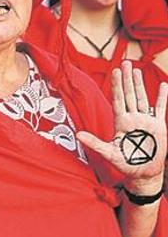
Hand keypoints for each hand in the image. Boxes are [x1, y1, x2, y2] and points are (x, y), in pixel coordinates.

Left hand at [77, 61, 166, 191]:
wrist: (144, 173)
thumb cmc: (125, 164)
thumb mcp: (109, 153)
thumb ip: (95, 143)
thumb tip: (78, 135)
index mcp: (121, 122)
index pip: (118, 99)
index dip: (117, 85)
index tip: (115, 71)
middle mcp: (132, 118)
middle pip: (129, 94)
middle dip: (126, 78)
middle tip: (125, 62)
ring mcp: (145, 121)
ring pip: (142, 98)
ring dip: (140, 84)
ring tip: (136, 70)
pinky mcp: (158, 126)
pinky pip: (160, 108)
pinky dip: (162, 97)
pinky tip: (163, 85)